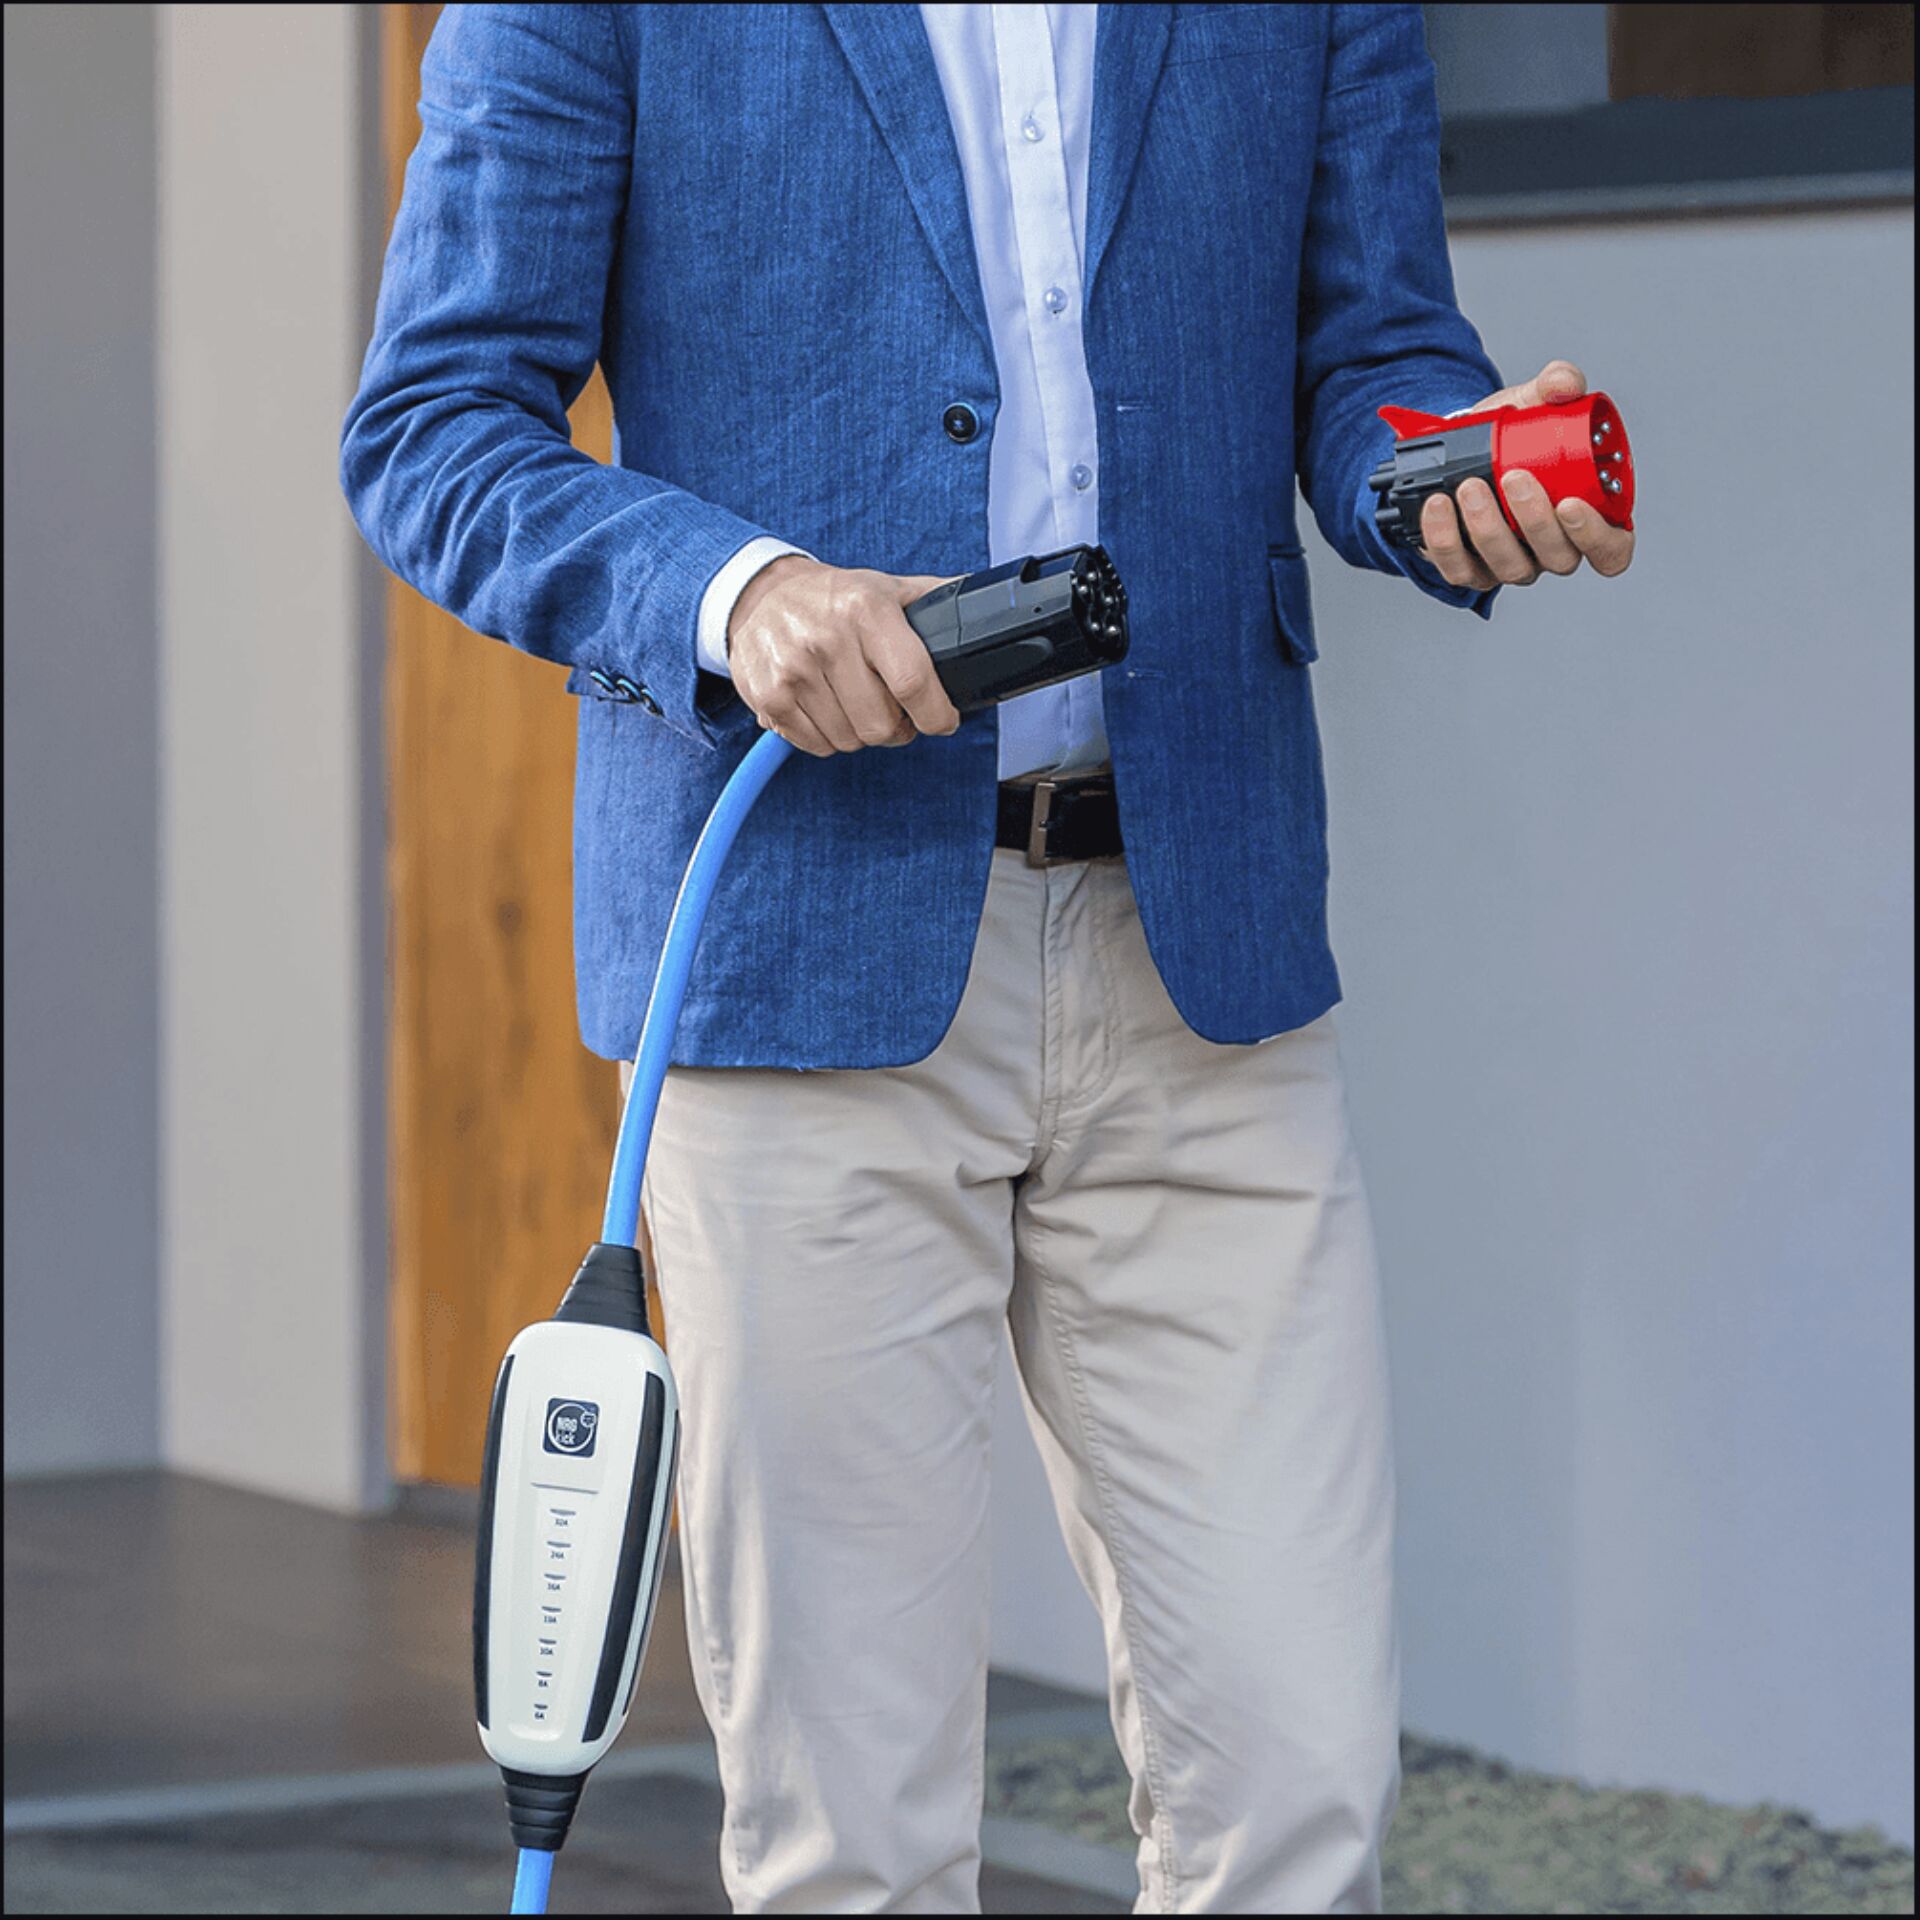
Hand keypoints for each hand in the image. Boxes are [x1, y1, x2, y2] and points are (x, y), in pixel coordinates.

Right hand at [726, 555, 961, 755]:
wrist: (764, 595)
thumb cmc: (837, 598)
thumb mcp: (890, 588)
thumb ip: (938, 600)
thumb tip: (989, 605)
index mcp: (865, 610)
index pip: (912, 682)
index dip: (936, 715)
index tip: (943, 721)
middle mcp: (826, 639)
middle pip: (881, 725)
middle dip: (897, 727)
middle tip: (893, 710)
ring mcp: (792, 671)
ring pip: (850, 741)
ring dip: (862, 732)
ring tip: (857, 703)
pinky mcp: (768, 697)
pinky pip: (817, 745)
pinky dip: (830, 737)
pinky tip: (829, 708)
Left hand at [1419, 359, 1635, 590]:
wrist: (1455, 447)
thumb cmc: (1508, 435)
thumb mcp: (1533, 403)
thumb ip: (1556, 384)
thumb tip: (1565, 384)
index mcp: (1584, 518)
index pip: (1611, 548)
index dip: (1597, 537)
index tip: (1571, 504)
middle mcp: (1552, 550)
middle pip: (1559, 558)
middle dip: (1536, 521)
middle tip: (1513, 478)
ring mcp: (1511, 564)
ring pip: (1509, 567)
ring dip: (1488, 528)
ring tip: (1469, 485)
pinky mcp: (1469, 570)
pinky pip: (1459, 568)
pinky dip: (1445, 538)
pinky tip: (1438, 504)